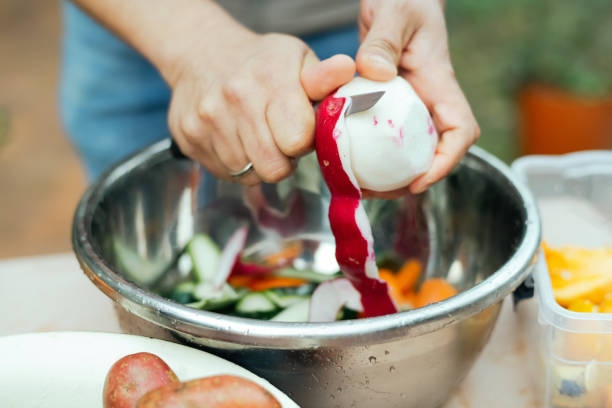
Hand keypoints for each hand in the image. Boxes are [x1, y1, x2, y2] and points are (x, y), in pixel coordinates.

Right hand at [168, 32, 354, 184]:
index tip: (300, 131)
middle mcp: (235, 100)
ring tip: (258, 136)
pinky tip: (236, 139)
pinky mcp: (188, 138)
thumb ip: (324, 77)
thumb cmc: (261, 62)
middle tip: (280, 140)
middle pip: (273, 168)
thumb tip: (347, 70)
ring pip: (248, 176)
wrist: (202, 53)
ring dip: (259, 163)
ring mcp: (207, 121)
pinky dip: (236, 164)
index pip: (298, 141)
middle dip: (283, 161)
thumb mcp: (297, 59)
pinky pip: (224, 173)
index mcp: (270, 80)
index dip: (304, 143)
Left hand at [357, 0, 479, 195]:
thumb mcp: (394, 12)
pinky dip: (368, 152)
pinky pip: (383, 135)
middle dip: (410, 179)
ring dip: (387, 172)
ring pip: (407, 149)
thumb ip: (383, 40)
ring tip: (357, 184)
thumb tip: (374, 74)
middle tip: (375, 191)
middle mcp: (428, 100)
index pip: (460, 131)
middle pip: (433, 152)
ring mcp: (408, 105)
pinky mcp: (388, 104)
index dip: (446, 162)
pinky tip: (345, 158)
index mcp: (440, 83)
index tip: (418, 179)